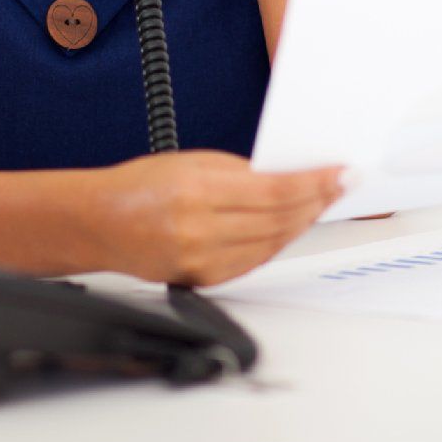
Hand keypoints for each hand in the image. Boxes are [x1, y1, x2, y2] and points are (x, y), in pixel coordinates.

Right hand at [95, 149, 343, 286]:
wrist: (100, 223)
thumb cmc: (138, 186)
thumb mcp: (189, 162)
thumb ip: (237, 170)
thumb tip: (283, 177)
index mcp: (197, 191)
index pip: (274, 190)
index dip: (314, 183)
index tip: (340, 174)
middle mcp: (201, 229)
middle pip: (279, 219)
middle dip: (317, 200)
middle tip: (340, 185)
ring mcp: (203, 260)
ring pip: (273, 243)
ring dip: (302, 222)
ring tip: (321, 203)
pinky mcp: (205, 280)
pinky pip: (255, 261)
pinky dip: (278, 242)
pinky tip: (289, 227)